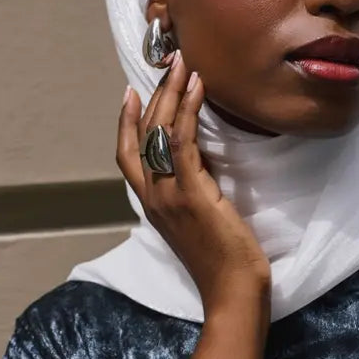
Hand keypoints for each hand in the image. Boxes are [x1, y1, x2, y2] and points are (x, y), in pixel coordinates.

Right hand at [117, 50, 270, 314]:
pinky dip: (189, 111)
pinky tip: (198, 89)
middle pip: (142, 135)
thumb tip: (201, 163)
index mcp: (152, 207)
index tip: (131, 91)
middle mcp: (153, 198)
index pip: (127, 156)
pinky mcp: (192, 193)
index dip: (126, 121)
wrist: (232, 294)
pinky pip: (183, 141)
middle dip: (155, 94)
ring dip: (171, 93)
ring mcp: (169, 196)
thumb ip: (192, 193)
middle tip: (171, 64)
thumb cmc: (224, 266)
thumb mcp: (200, 223)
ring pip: (159, 132)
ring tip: (185, 65)